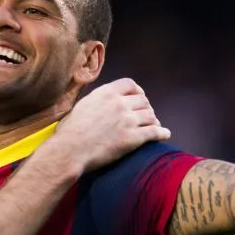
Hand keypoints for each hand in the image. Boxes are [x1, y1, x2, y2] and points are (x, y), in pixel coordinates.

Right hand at [52, 78, 169, 171]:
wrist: (70, 150)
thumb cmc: (69, 131)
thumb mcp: (82, 106)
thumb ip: (97, 101)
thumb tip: (100, 104)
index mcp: (106, 93)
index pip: (130, 84)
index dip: (138, 91)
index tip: (139, 97)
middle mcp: (120, 103)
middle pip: (143, 101)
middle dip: (146, 108)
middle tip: (146, 115)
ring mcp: (128, 120)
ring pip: (151, 115)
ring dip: (154, 120)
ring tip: (154, 125)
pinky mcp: (133, 138)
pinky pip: (154, 132)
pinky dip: (162, 132)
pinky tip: (165, 134)